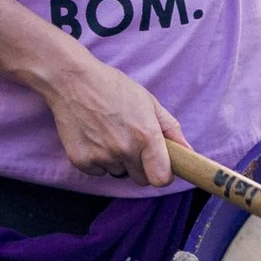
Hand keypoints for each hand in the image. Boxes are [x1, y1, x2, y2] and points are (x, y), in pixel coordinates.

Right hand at [40, 52, 188, 185]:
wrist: (72, 80)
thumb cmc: (113, 87)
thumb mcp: (148, 101)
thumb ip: (171, 129)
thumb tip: (188, 151)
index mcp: (146, 135)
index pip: (161, 179)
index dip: (163, 175)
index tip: (160, 166)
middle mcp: (124, 149)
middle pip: (141, 179)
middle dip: (141, 166)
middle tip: (132, 143)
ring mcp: (101, 157)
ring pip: (119, 173)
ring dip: (118, 161)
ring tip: (110, 134)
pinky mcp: (81, 161)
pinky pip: (98, 171)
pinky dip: (98, 160)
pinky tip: (94, 137)